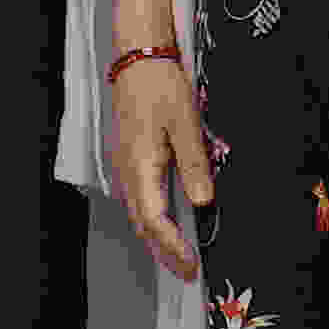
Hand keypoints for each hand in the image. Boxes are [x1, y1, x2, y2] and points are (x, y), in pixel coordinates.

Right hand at [105, 48, 211, 279]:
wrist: (137, 56)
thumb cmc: (160, 85)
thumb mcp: (185, 123)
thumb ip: (194, 164)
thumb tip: (203, 202)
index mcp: (141, 167)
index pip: (155, 221)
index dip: (173, 246)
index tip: (193, 264)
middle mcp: (128, 172)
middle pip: (142, 224)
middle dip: (164, 252)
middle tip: (187, 272)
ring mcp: (125, 165)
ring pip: (138, 213)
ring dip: (156, 238)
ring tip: (178, 255)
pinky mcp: (129, 158)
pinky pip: (138, 199)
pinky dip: (152, 219)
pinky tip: (166, 221)